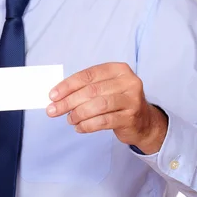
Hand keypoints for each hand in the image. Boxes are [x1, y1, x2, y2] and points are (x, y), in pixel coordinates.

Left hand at [46, 62, 167, 154]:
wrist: (144, 122)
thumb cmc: (118, 102)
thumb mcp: (105, 88)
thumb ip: (85, 88)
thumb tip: (57, 96)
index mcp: (118, 69)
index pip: (88, 75)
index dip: (68, 85)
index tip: (52, 95)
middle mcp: (128, 82)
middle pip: (92, 90)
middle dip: (68, 101)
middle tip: (53, 110)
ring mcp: (132, 99)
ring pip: (98, 105)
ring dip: (78, 114)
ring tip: (69, 119)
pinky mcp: (131, 117)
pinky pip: (104, 121)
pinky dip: (88, 125)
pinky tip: (79, 128)